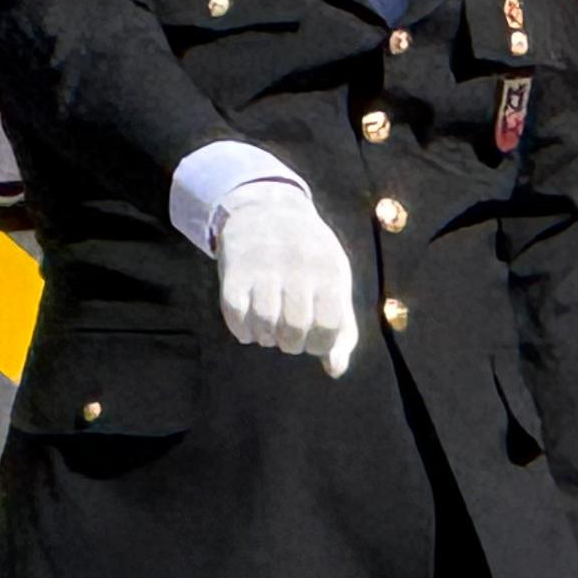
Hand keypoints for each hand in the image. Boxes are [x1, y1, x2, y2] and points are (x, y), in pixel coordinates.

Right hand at [212, 177, 357, 376]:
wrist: (266, 208)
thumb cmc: (309, 255)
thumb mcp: (335, 280)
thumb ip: (342, 326)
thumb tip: (335, 369)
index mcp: (328, 270)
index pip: (330, 324)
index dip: (322, 344)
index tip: (314, 340)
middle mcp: (297, 267)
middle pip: (296, 328)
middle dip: (293, 344)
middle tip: (290, 337)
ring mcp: (263, 268)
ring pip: (265, 323)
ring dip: (267, 338)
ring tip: (270, 332)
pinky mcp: (235, 272)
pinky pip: (236, 314)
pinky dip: (243, 330)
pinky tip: (249, 326)